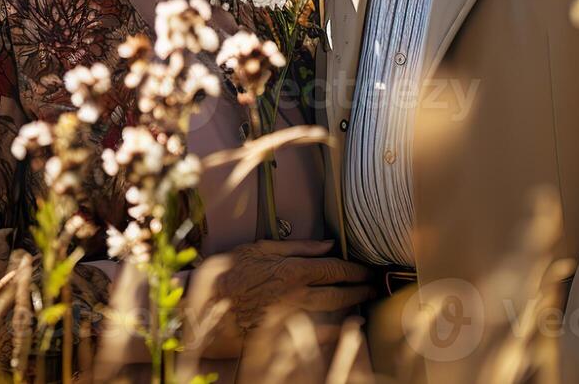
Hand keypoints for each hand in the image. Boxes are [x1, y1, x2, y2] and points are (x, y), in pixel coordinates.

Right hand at [186, 239, 373, 358]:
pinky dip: (335, 331)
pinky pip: (317, 335)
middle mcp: (297, 294)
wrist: (206, 307)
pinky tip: (346, 328)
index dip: (355, 269)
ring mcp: (292, 317)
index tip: (367, 269)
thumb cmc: (229, 273)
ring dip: (351, 308)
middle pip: (339, 293)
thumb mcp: (260, 248)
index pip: (334, 269)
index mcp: (293, 269)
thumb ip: (296, 246)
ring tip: (363, 303)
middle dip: (359, 289)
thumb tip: (327, 243)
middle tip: (373, 286)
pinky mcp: (285, 335)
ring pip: (332, 313)